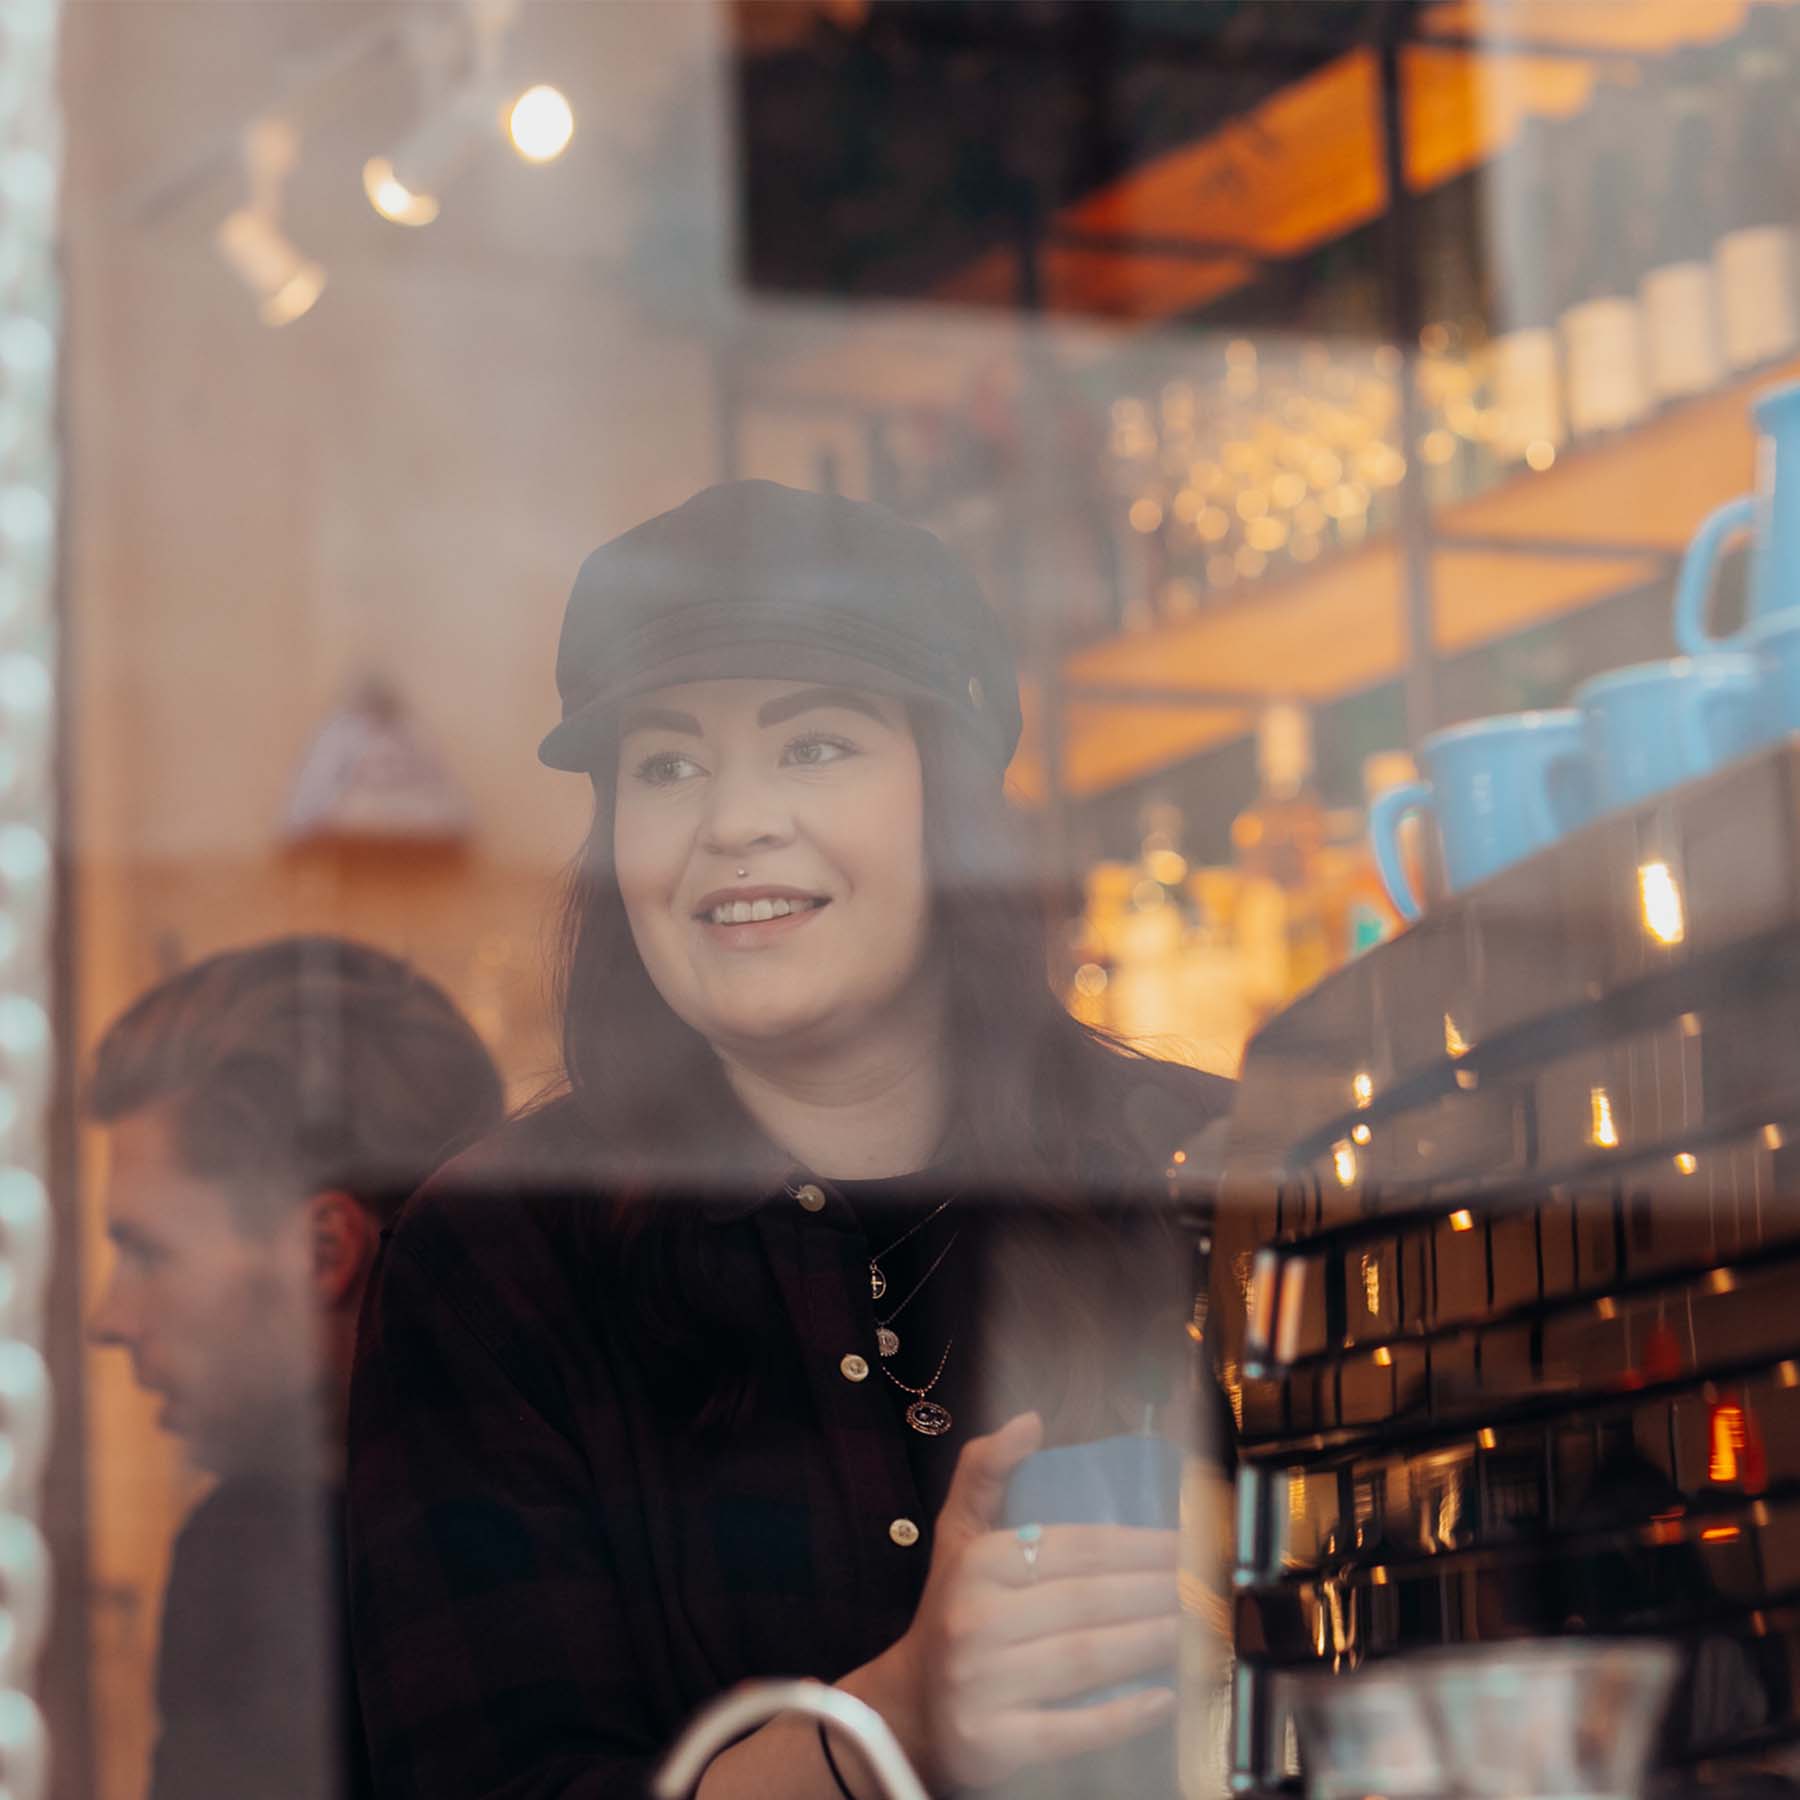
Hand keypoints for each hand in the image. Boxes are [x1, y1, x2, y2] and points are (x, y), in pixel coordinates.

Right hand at [897, 1413, 1179, 1790]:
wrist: (910, 1708)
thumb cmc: (953, 1610)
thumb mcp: (959, 1535)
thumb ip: (986, 1470)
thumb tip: (1030, 1421)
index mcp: (978, 1561)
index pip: (1076, 1548)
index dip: (1140, 1546)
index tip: (1187, 1548)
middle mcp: (976, 1619)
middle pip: (1088, 1602)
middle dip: (1158, 1593)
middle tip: (1206, 1591)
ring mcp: (983, 1683)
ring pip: (1086, 1659)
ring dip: (1150, 1644)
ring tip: (1195, 1632)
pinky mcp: (992, 1741)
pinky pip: (1071, 1729)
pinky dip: (1122, 1716)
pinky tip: (1163, 1700)